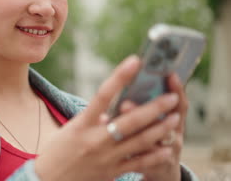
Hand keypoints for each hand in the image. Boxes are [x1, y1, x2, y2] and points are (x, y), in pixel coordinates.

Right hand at [34, 56, 181, 180]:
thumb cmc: (57, 151)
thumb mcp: (69, 130)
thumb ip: (91, 119)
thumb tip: (111, 111)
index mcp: (82, 124)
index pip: (103, 95)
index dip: (120, 77)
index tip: (135, 62)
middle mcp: (95, 140)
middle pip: (130, 120)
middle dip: (154, 108)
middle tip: (171, 97)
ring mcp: (105, 158)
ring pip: (139, 141)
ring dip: (160, 129)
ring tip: (175, 118)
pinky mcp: (111, 172)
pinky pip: (138, 163)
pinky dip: (154, 155)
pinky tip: (167, 147)